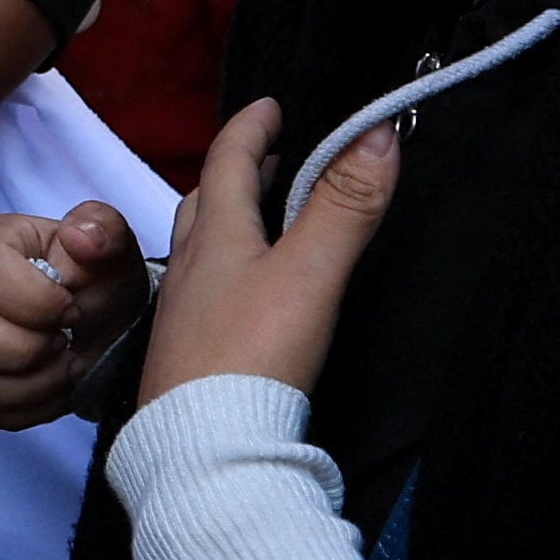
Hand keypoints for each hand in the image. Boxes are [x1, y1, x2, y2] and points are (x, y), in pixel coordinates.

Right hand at [0, 203, 146, 429]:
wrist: (104, 323)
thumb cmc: (99, 278)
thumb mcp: (113, 248)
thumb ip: (103, 228)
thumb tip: (79, 236)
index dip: (33, 298)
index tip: (72, 308)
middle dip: (22, 347)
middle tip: (64, 342)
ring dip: (31, 384)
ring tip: (67, 366)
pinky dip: (30, 407)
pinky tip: (56, 385)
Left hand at [140, 99, 396, 405]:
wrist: (201, 453)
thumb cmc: (250, 356)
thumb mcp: (310, 273)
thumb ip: (345, 206)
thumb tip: (377, 134)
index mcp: (215, 237)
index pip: (226, 160)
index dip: (251, 128)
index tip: (270, 106)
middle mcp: (190, 268)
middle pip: (207, 202)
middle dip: (237, 172)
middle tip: (268, 158)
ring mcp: (182, 315)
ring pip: (201, 249)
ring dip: (229, 221)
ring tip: (258, 219)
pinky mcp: (186, 358)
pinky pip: (203, 293)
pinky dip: (226, 271)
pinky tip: (242, 297)